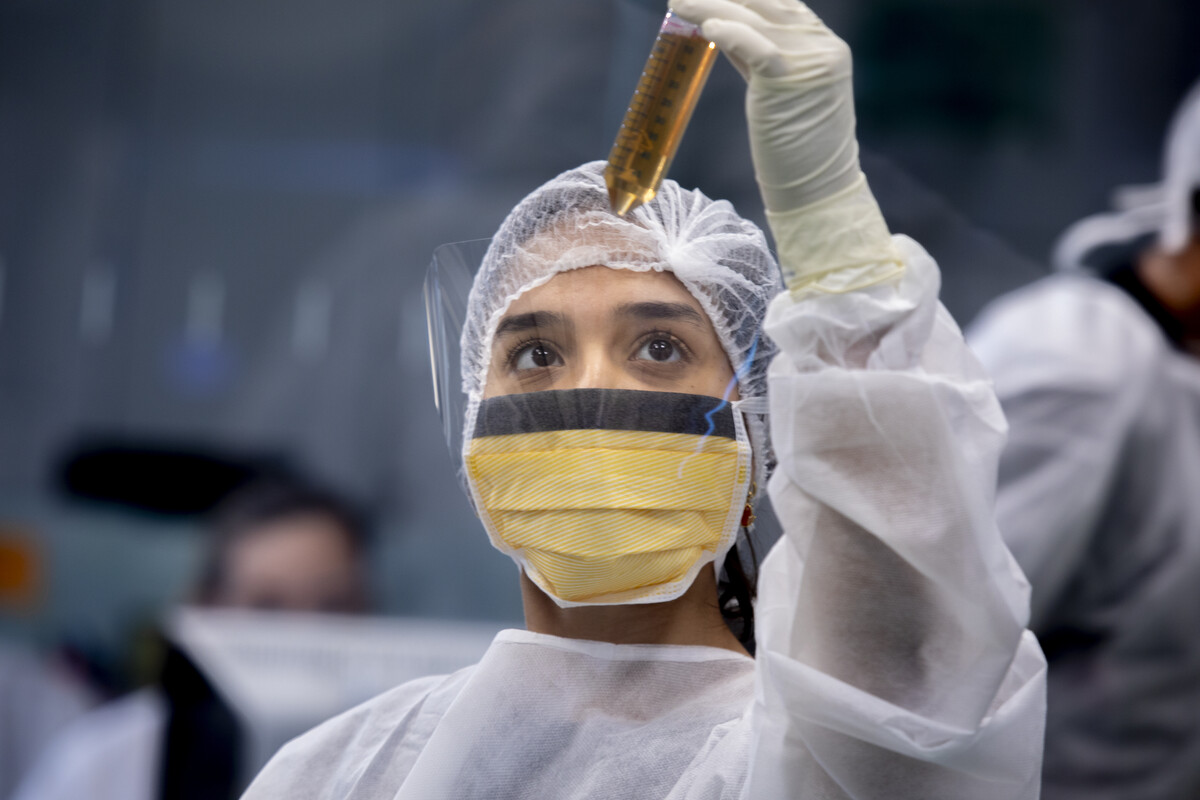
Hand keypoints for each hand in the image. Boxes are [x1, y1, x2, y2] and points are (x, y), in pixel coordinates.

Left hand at [671, 0, 899, 292]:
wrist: (818, 191)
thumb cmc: (794, 151)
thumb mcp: (777, 92)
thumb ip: (756, 58)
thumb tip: (719, 29)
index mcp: (825, 46)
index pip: (779, 4)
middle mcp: (823, 46)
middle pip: (766, 3)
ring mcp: (811, 61)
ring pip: (755, 18)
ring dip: (711, 6)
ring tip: (678, 2)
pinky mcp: (792, 80)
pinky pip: (756, 45)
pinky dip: (728, 32)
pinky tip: (705, 27)